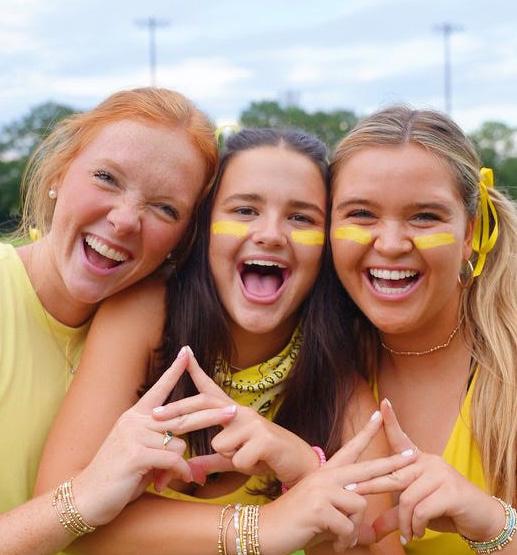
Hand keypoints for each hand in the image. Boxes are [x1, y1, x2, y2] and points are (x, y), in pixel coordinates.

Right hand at [72, 346, 236, 526]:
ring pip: (179, 443)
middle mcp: (135, 420)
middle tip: (233, 412)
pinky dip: (179, 472)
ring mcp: (135, 435)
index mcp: (135, 416)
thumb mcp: (140, 456)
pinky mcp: (137, 453)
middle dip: (211, 415)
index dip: (174, 371)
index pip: (159, 389)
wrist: (86, 498)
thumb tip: (182, 452)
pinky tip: (170, 482)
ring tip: (162, 478)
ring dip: (178, 465)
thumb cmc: (116, 477)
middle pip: (182, 414)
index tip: (187, 352)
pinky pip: (174, 459)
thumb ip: (160, 447)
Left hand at [153, 348, 319, 486]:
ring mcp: (253, 422)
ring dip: (229, 456)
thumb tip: (190, 467)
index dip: (196, 371)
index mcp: (232, 413)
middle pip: (204, 406)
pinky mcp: (263, 438)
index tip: (184, 353)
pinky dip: (243, 466)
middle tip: (155, 417)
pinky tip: (259, 462)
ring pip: (219, 442)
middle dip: (179, 412)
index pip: (211, 390)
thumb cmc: (263, 457)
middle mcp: (241, 411)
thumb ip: (212, 459)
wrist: (298, 462)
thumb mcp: (234, 458)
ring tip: (248, 456)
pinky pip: (236, 458)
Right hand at [259, 411, 417, 553]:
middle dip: (394, 465)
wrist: (266, 530)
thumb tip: (368, 534)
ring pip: (360, 505)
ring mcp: (322, 489)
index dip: (366, 433)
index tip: (379, 416)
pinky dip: (345, 541)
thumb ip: (345, 518)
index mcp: (326, 474)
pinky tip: (333, 543)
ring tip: (339, 539)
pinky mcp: (320, 506)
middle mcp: (326, 476)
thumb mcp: (325, 517)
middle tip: (414, 456)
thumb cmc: (296, 524)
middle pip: (368, 468)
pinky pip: (349, 527)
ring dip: (353, 529)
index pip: (350, 449)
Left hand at [354, 400, 505, 543]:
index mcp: (418, 460)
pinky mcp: (451, 492)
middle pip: (393, 475)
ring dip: (403, 521)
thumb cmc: (444, 509)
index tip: (383, 402)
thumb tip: (371, 531)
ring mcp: (441, 474)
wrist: (481, 518)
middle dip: (370, 486)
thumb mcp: (415, 509)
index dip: (391, 421)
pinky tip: (417, 533)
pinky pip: (422, 510)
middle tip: (352, 494)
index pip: (401, 439)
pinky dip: (416, 526)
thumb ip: (394, 514)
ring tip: (405, 534)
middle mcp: (428, 462)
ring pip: (407, 497)